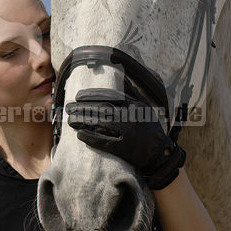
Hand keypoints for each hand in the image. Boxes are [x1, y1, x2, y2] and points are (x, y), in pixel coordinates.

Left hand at [65, 88, 185, 189]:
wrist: (160, 154)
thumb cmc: (150, 128)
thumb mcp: (145, 106)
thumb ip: (132, 92)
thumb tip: (122, 76)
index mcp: (134, 105)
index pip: (110, 96)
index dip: (92, 95)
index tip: (78, 96)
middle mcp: (131, 117)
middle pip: (102, 109)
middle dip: (83, 107)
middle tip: (69, 108)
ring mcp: (128, 133)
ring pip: (101, 123)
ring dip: (83, 121)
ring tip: (70, 120)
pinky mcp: (124, 148)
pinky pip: (104, 141)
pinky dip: (91, 138)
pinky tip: (80, 135)